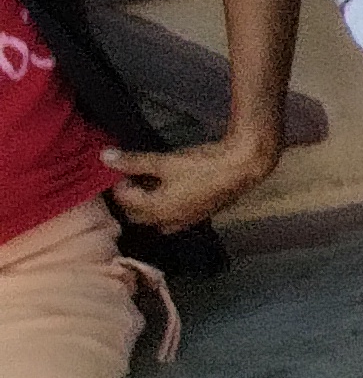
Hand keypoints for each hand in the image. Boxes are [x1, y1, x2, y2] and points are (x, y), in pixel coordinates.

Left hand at [103, 127, 281, 233]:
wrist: (244, 167)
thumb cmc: (203, 164)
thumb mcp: (166, 161)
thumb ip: (134, 161)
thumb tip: (103, 156)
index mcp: (155, 209)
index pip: (124, 200)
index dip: (118, 183)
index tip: (118, 167)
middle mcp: (166, 221)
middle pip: (136, 214)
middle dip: (129, 198)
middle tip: (130, 176)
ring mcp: (184, 221)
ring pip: (154, 218)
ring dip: (146, 205)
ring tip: (148, 184)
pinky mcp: (198, 216)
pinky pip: (171, 217)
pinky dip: (164, 207)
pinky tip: (170, 191)